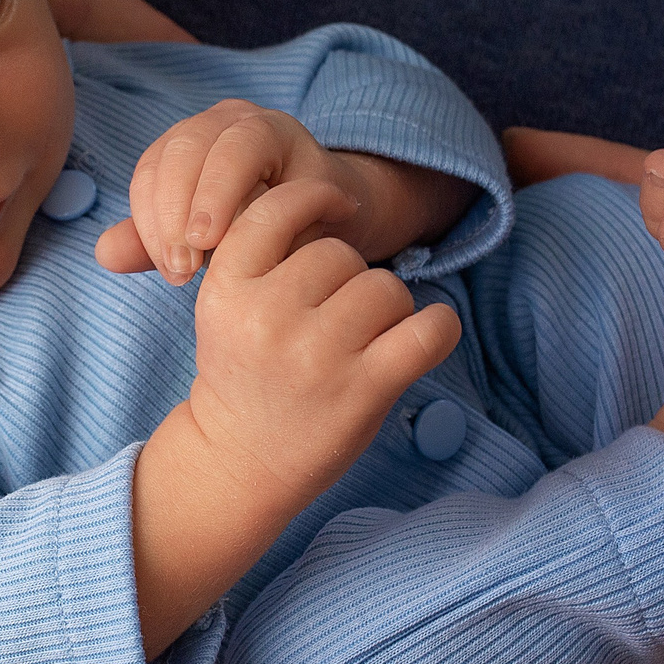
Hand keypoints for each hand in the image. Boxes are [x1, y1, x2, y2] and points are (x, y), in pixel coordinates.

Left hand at [98, 101, 463, 284]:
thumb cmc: (257, 238)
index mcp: (188, 141)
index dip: (149, 218)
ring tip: (210, 248)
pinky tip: (261, 243)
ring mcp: (272, 129)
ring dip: (214, 200)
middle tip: (181, 268)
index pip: (151, 169)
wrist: (333, 236)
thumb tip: (104, 254)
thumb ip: (154, 246)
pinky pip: (284, 172)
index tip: (166, 268)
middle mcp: (225, 123)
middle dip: (174, 211)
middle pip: (182, 151)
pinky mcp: (314, 155)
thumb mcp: (198, 245)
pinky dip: (267, 207)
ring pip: (230, 149)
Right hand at [181, 178, 461, 507]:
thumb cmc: (244, 375)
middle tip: (335, 319)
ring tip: (365, 341)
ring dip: (388, 309)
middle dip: (348, 278)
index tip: (336, 208)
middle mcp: (267, 320)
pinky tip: (425, 337)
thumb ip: (261, 259)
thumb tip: (328, 201)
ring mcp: (317, 357)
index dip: (314, 199)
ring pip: (384, 288)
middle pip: (338, 254)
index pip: (275, 210)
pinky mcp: (364, 390)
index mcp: (225, 294)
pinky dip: (438, 328)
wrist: (240, 464)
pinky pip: (429, 330)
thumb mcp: (225, 311)